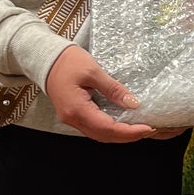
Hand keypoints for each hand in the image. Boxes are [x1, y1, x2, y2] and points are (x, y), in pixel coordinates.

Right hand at [45, 46, 187, 144]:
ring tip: (138, 129)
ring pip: (98, 135)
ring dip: (118, 135)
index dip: (129, 132)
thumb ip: (114, 89)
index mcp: (77, 109)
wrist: (46, 58)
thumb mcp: (94, 71)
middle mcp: (73, 119)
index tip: (147, 128)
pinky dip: (109, 129)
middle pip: (104, 136)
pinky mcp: (73, 115)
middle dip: (127, 136)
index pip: (108, 128)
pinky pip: (93, 128)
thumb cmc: (67, 61)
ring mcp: (71, 119)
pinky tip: (121, 124)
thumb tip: (133, 104)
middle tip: (147, 130)